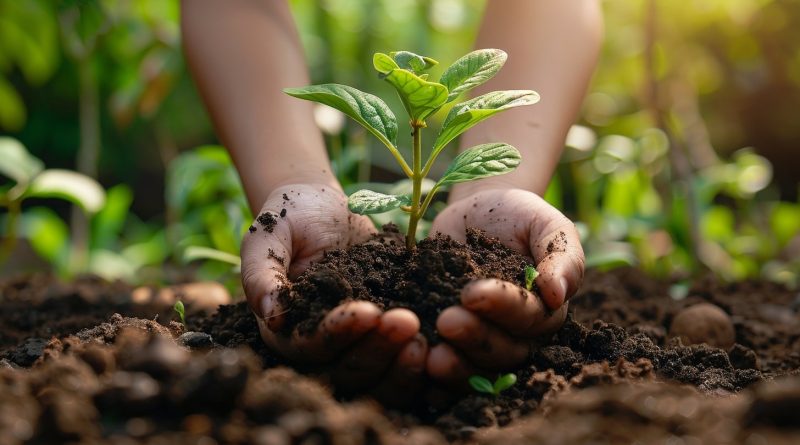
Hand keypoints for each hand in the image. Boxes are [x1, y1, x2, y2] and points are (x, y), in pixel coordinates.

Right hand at [241, 184, 426, 401]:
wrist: (324, 206)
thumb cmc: (289, 217)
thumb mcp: (267, 235)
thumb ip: (263, 273)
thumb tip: (270, 313)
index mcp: (287, 331)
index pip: (311, 348)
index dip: (339, 333)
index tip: (368, 310)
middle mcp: (322, 348)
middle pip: (349, 371)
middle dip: (379, 350)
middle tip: (408, 321)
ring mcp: (358, 345)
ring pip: (380, 377)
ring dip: (403, 365)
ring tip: (425, 337)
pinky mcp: (386, 335)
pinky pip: (405, 361)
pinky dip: (424, 363)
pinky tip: (444, 343)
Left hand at [426, 188, 584, 385]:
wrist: (476, 210)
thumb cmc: (519, 216)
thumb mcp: (546, 224)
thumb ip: (562, 255)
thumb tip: (558, 293)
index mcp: (544, 310)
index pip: (529, 319)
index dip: (502, 309)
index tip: (471, 292)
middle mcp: (516, 334)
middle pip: (503, 352)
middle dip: (475, 339)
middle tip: (446, 321)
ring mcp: (480, 338)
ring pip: (476, 368)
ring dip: (455, 366)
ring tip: (430, 355)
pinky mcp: (448, 338)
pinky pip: (444, 363)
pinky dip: (429, 370)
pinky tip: (415, 360)